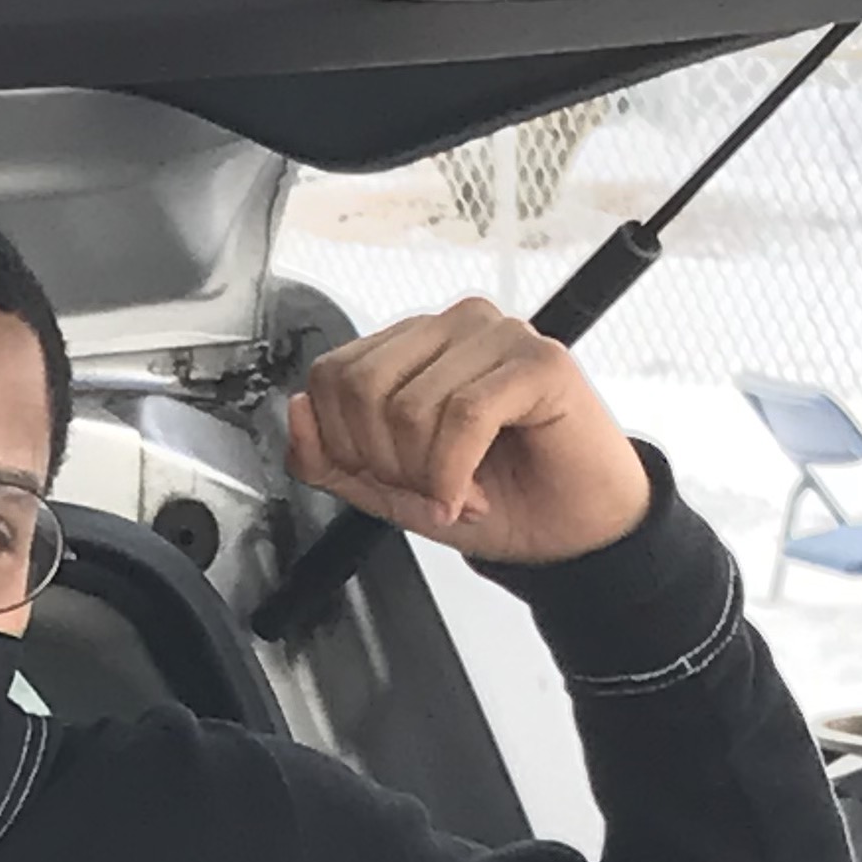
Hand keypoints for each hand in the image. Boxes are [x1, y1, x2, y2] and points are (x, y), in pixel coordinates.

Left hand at [288, 301, 653, 564]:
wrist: (565, 535)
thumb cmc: (492, 497)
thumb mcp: (384, 490)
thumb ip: (327, 458)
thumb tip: (296, 409)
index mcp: (413, 345)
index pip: (330, 376)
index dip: (344, 446)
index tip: (391, 480)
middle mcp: (453, 327)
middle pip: (360, 387)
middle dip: (384, 463)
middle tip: (425, 490)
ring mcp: (499, 335)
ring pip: (409, 406)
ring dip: (426, 476)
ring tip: (459, 492)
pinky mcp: (540, 361)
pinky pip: (464, 415)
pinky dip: (456, 474)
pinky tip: (475, 495)